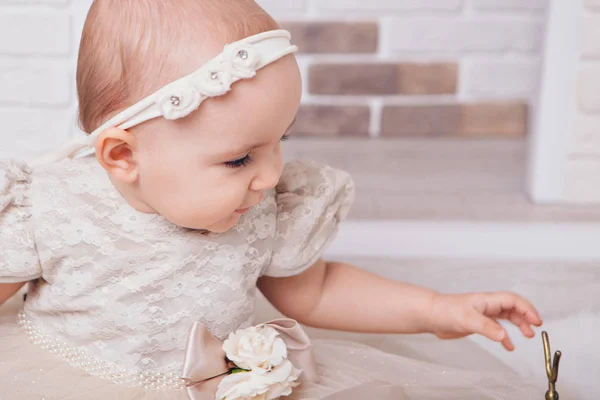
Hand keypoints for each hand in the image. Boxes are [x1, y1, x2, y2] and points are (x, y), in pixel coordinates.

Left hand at [428, 292, 542, 350]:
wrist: (432, 316)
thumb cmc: (447, 311)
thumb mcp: (469, 319)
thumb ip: (487, 328)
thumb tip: (504, 337)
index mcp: (488, 300)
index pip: (513, 301)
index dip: (527, 309)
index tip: (536, 320)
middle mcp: (488, 306)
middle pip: (513, 308)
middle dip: (526, 316)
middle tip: (535, 327)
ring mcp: (484, 314)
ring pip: (507, 318)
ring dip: (518, 325)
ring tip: (527, 336)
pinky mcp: (478, 323)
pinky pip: (497, 328)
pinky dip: (505, 336)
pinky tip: (508, 346)